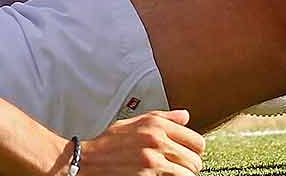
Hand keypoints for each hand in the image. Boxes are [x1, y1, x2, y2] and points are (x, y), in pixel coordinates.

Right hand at [75, 110, 204, 174]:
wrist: (88, 160)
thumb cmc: (110, 142)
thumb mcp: (135, 122)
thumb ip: (164, 118)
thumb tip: (186, 116)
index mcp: (157, 125)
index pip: (197, 142)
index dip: (195, 152)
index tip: (187, 156)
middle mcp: (157, 141)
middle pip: (195, 161)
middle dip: (190, 168)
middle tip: (178, 169)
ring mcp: (152, 161)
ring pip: (187, 175)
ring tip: (170, 175)